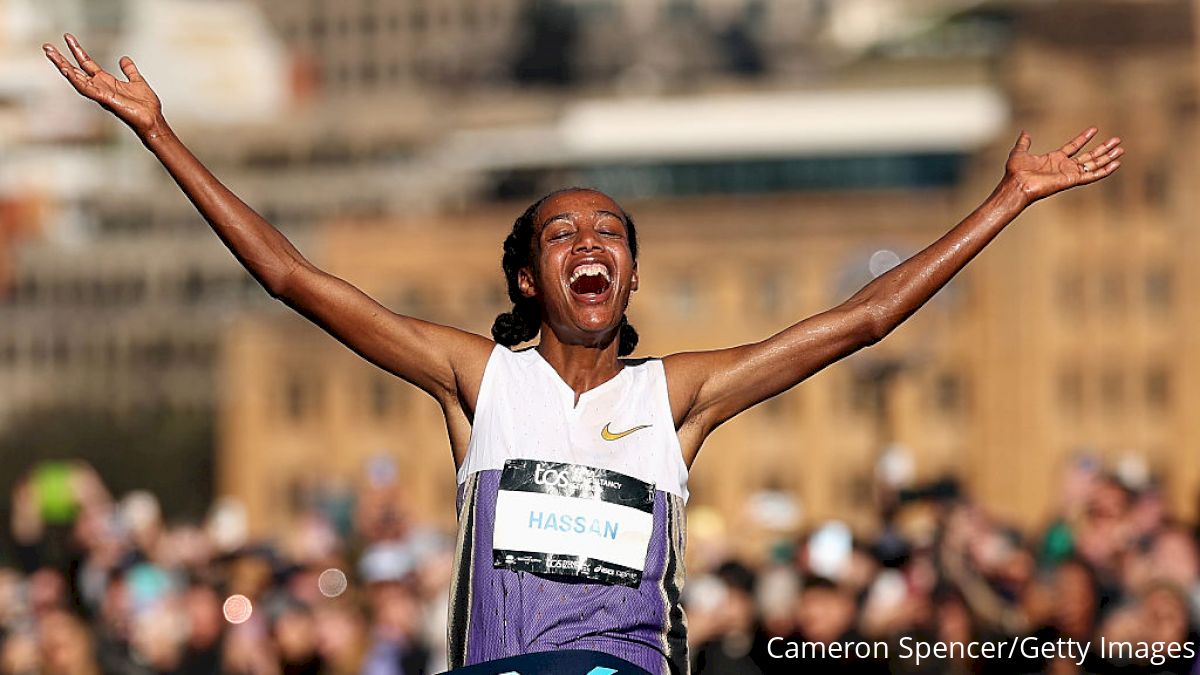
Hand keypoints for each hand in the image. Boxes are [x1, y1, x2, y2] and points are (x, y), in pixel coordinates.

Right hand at [43, 34, 165, 137]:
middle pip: (75, 70)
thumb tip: (124, 59)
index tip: (67, 37)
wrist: (153, 119)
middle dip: (61, 59)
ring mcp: (100, 94)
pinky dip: (76, 80)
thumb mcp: (137, 81)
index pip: (86, 64)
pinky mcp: (105, 100)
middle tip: (46, 46)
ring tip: (51, 54)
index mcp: (106, 82)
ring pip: (76, 79)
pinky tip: (67, 70)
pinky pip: (87, 89)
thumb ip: (129, 70)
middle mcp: (100, 87)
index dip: (77, 50)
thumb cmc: (146, 106)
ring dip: (63, 67)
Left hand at [1005, 127, 1122, 204]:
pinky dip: (1104, 170)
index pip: (1074, 147)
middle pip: (1089, 156)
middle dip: (1103, 148)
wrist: (1016, 184)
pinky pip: (1092, 175)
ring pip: (1094, 164)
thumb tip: (1024, 132)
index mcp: (1054, 159)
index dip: (1084, 138)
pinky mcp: (1072, 180)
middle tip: (1117, 140)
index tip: (1094, 129)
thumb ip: (1024, 142)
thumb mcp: (1019, 152)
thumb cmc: (1015, 172)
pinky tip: (1116, 164)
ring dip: (1107, 157)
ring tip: (1121, 149)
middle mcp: (1064, 167)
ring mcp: (1069, 174)